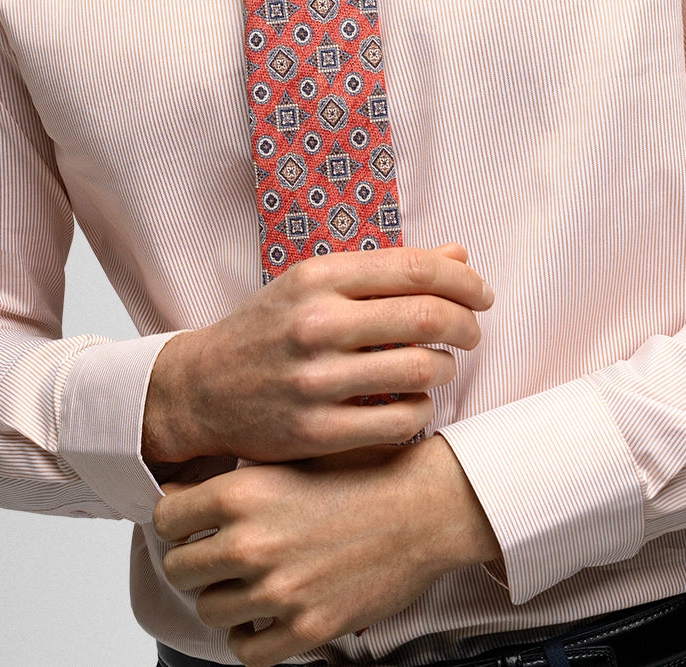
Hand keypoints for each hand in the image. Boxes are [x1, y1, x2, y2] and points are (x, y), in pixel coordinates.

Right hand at [142, 244, 492, 465]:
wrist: (204, 389)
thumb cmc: (271, 329)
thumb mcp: (317, 285)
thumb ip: (387, 271)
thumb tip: (458, 254)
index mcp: (318, 277)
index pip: (415, 268)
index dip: (463, 280)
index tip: (481, 293)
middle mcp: (317, 324)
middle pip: (427, 317)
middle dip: (466, 324)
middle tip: (472, 331)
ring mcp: (315, 381)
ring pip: (420, 370)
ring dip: (445, 367)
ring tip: (440, 365)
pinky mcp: (316, 432)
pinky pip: (399, 421)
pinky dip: (421, 408)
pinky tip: (414, 400)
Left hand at [154, 435, 501, 666]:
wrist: (421, 506)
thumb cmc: (361, 472)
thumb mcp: (290, 455)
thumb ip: (236, 479)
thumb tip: (180, 496)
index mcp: (242, 492)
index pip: (165, 519)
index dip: (176, 522)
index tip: (190, 525)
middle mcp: (251, 542)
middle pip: (179, 569)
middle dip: (195, 562)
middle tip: (219, 556)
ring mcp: (278, 589)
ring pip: (208, 610)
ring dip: (223, 598)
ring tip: (247, 582)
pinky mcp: (306, 626)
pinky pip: (246, 650)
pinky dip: (250, 635)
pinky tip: (266, 614)